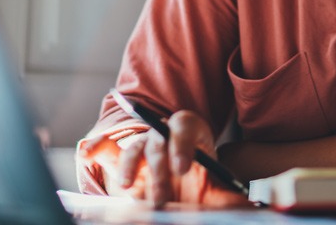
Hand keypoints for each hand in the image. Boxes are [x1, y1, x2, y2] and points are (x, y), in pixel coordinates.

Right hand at [76, 111, 250, 207]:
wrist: (193, 192)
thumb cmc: (208, 188)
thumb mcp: (223, 192)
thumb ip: (231, 197)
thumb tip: (249, 209)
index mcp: (192, 132)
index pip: (185, 126)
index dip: (182, 144)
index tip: (184, 168)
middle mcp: (165, 135)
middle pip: (157, 141)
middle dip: (158, 169)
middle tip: (163, 199)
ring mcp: (143, 147)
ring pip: (133, 148)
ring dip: (129, 167)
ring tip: (127, 187)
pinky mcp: (125, 164)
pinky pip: (106, 151)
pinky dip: (95, 149)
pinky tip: (86, 152)